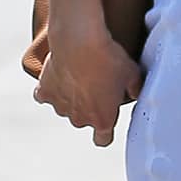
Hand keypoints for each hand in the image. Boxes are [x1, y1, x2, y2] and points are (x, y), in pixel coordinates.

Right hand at [32, 28, 143, 146]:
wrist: (79, 40)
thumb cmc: (109, 58)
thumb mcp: (132, 73)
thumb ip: (135, 88)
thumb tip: (136, 93)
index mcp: (102, 119)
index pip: (103, 140)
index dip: (105, 132)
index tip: (107, 118)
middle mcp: (79, 118)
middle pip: (84, 120)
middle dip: (89, 108)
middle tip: (95, 86)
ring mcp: (60, 106)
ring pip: (65, 108)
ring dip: (70, 97)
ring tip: (78, 75)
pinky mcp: (44, 92)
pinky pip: (46, 95)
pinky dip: (51, 87)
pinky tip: (58, 75)